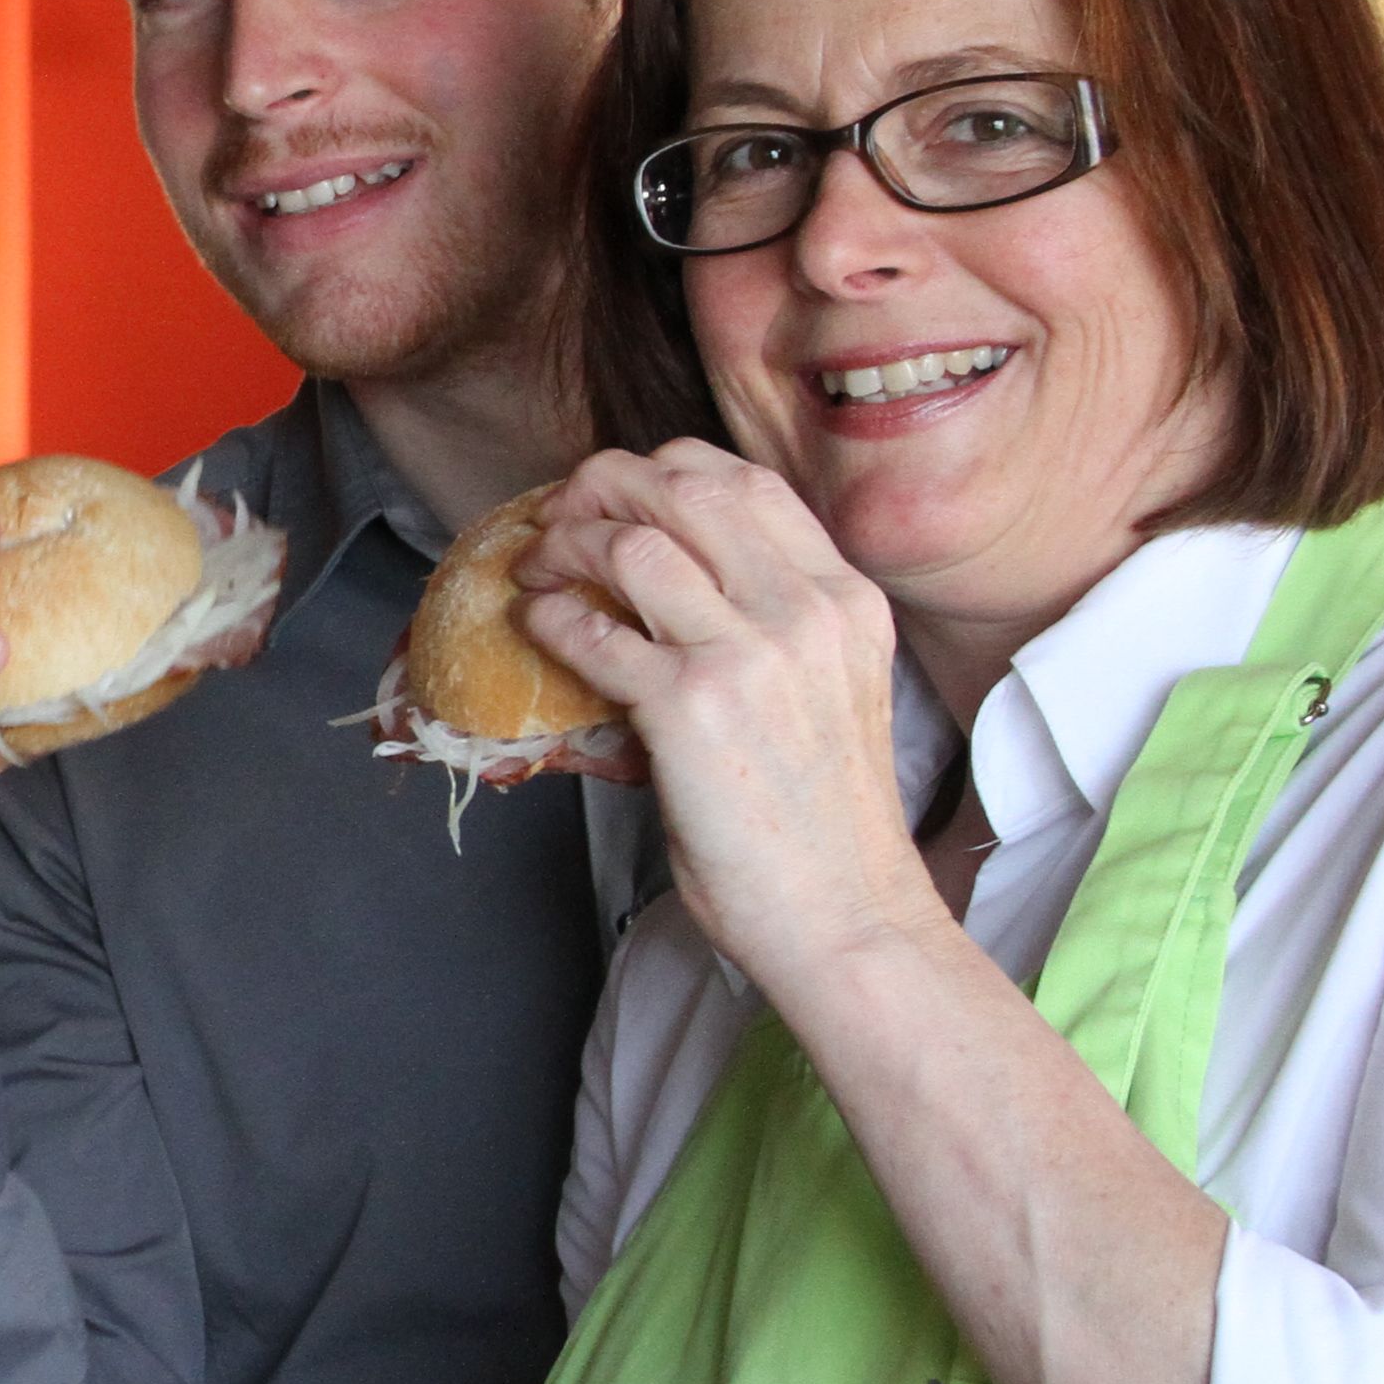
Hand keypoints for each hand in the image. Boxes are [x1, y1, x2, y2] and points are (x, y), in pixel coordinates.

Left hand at [513, 440, 951, 995]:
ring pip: (632, 542)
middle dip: (601, 485)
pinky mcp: (691, 708)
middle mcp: (805, 609)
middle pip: (683, 490)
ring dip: (564, 544)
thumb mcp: (828, 689)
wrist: (847, 913)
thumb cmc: (827, 821)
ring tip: (536, 568)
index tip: (617, 493)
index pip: (747, 483)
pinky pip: (595, 630)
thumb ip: (775, 624)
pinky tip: (538, 625)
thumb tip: (678, 585)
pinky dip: (551, 617)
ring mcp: (750, 654)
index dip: (664, 469)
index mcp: (844, 599)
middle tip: (557, 513)